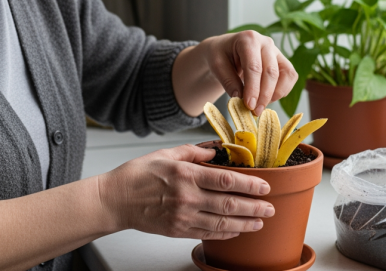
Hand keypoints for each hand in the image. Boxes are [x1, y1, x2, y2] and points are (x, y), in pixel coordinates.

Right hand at [99, 144, 274, 239]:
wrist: (115, 199)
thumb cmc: (138, 175)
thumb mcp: (166, 154)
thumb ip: (194, 152)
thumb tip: (216, 151)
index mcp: (186, 174)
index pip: (226, 180)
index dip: (250, 185)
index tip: (265, 186)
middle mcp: (187, 197)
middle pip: (229, 204)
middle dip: (254, 207)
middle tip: (270, 207)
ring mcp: (183, 217)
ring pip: (222, 224)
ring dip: (245, 223)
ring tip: (260, 221)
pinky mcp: (177, 231)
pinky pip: (208, 234)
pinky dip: (225, 234)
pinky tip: (237, 230)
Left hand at [201, 31, 296, 115]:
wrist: (226, 48)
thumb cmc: (220, 55)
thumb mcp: (217, 65)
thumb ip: (228, 81)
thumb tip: (240, 99)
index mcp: (248, 39)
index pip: (254, 67)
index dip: (253, 88)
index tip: (249, 105)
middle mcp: (266, 42)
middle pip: (271, 72)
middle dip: (264, 95)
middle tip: (255, 111)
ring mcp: (276, 51)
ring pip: (286, 74)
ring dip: (275, 94)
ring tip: (260, 105)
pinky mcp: (282, 60)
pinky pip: (290, 76)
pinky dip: (282, 90)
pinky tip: (268, 98)